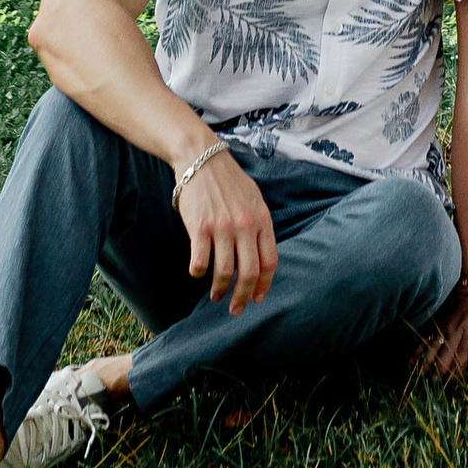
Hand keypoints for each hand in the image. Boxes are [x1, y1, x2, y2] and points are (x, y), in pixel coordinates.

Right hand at [175, 146, 277, 309]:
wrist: (201, 158)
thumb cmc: (228, 180)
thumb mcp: (253, 198)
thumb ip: (258, 225)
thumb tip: (261, 257)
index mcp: (262, 218)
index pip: (270, 261)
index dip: (264, 285)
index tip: (257, 299)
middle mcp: (245, 225)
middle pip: (249, 272)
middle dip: (243, 297)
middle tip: (236, 310)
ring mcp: (222, 227)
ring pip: (225, 272)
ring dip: (220, 290)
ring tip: (216, 296)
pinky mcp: (200, 227)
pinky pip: (200, 262)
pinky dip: (198, 272)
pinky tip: (197, 272)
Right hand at [415, 271, 467, 379]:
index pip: (464, 353)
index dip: (457, 367)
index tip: (450, 379)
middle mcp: (457, 329)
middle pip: (446, 350)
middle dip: (439, 366)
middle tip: (432, 382)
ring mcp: (447, 326)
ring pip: (434, 345)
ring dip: (426, 360)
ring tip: (418, 374)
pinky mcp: (441, 324)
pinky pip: (428, 338)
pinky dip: (420, 350)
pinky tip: (412, 362)